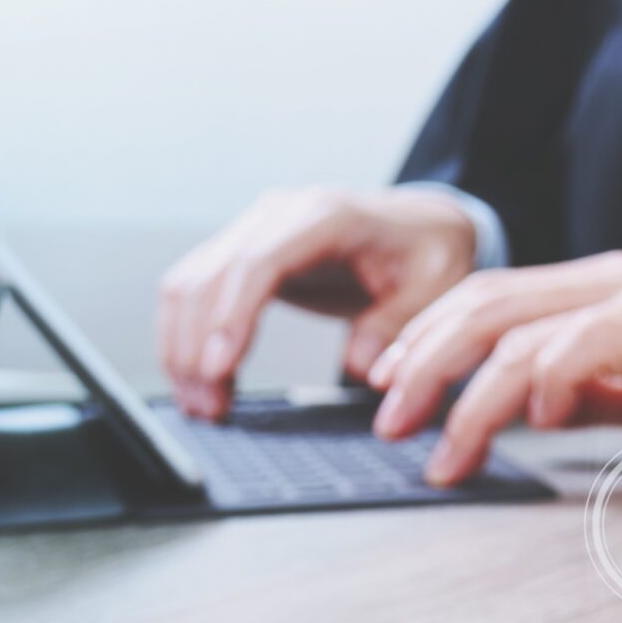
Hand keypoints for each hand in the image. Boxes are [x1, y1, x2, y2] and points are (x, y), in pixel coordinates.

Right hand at [158, 186, 475, 418]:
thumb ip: (400, 326)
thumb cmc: (428, 253)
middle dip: (198, 347)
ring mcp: (254, 229)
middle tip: (208, 407)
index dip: (232, 315)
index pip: (260, 261)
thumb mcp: (438, 286)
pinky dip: (186, 337)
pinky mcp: (242, 252)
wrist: (418, 226)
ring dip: (183, 347)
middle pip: (212, 276)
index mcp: (327, 216)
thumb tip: (362, 368)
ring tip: (201, 405)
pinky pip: (195, 290)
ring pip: (190, 283)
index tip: (220, 367)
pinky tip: (199, 380)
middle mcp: (280, 215)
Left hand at [364, 251, 621, 483]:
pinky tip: (531, 425)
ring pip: (516, 333)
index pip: (494, 300)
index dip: (431, 338)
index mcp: (610, 290)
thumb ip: (602, 388)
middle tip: (383, 419)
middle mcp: (617, 282)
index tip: (392, 387)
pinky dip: (540, 385)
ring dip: (461, 396)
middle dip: (418, 362)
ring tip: (436, 449)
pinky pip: (580, 348)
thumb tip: (541, 411)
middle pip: (484, 305)